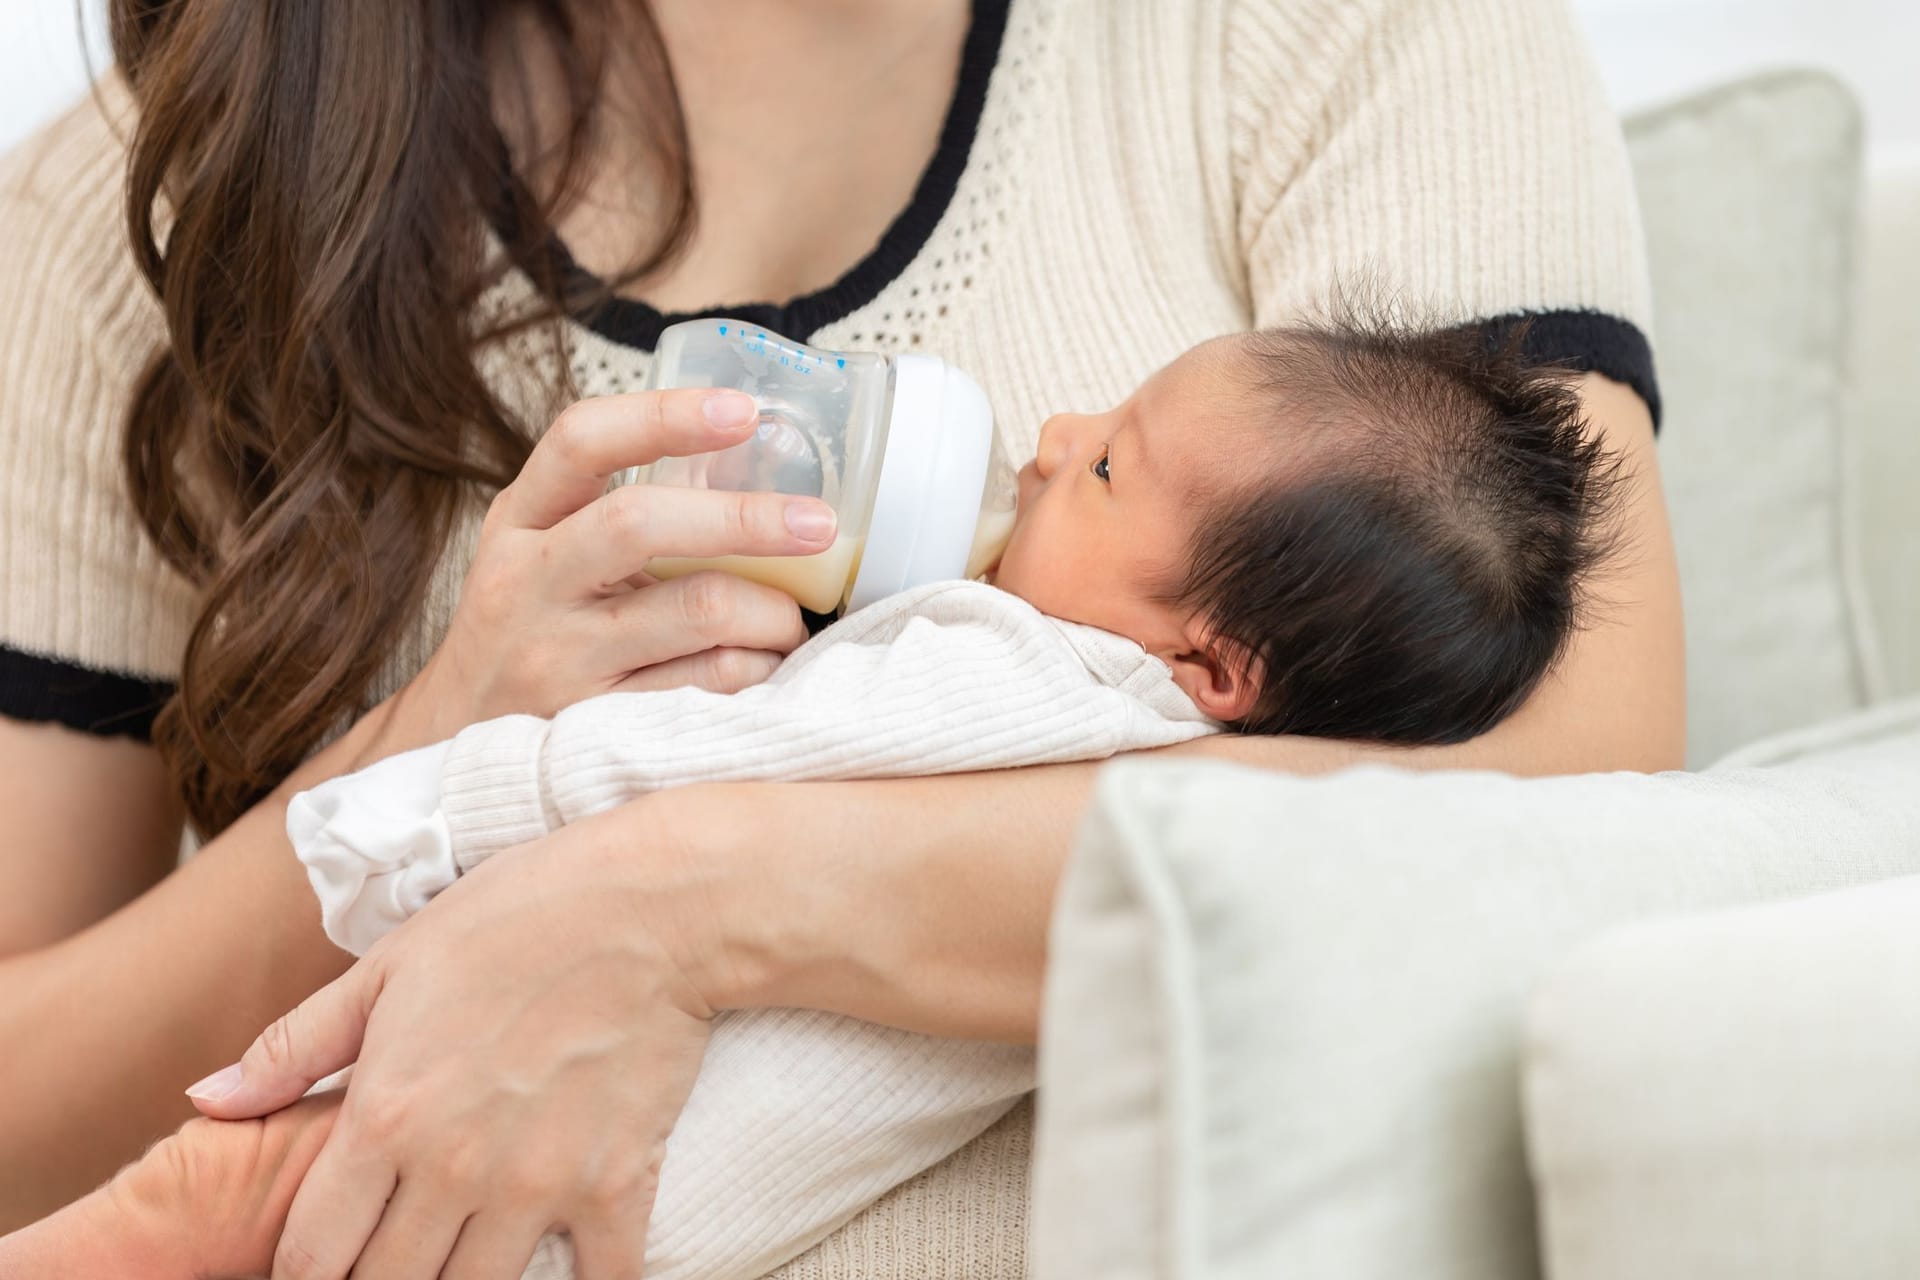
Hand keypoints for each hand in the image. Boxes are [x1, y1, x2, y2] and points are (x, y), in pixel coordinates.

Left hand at [186, 804, 717, 1279]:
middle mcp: (453, 1168)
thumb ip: (296, 1045)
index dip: (303, 1274)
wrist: (652, 907)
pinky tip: (563, 1268)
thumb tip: (208, 1101)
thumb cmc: (517, 917)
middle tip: (390, 1254)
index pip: (312, 1256)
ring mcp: (538, 1186)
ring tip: (459, 1257)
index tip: (320, 1262)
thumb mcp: (389, 965)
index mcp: (385, 1117)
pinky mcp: (616, 1186)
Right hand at [393, 389, 837, 750]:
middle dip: (747, 519)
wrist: (452, 742)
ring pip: (699, 612)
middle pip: (641, 523)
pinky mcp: (596, 723)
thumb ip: (616, 510)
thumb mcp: (540, 552)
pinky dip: (757, 669)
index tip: (742, 410)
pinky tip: (764, 666)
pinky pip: (710, 685)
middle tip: (818, 523)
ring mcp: (559, 657)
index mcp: (521, 520)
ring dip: (771, 611)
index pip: (580, 440)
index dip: (664, 416)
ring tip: (790, 617)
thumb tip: (752, 465)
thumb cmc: (526, 630)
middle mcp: (528, 582)